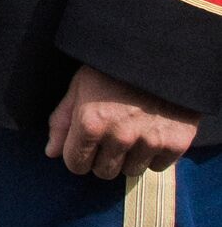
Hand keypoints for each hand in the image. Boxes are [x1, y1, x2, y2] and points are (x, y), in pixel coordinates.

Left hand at [47, 64, 199, 182]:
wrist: (162, 54)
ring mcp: (149, 141)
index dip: (77, 154)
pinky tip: (153, 131)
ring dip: (129, 157)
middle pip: (104, 172)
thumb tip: (51, 152)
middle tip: (111, 135)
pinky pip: (158, 166)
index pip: (75, 164)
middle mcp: (119, 136)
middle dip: (103, 158)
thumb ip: (62, 120)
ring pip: (131, 171)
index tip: (86, 144)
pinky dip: (154, 154)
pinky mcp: (175, 143)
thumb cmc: (113, 67)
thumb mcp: (80, 85)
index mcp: (91, 122)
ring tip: (133, 131)